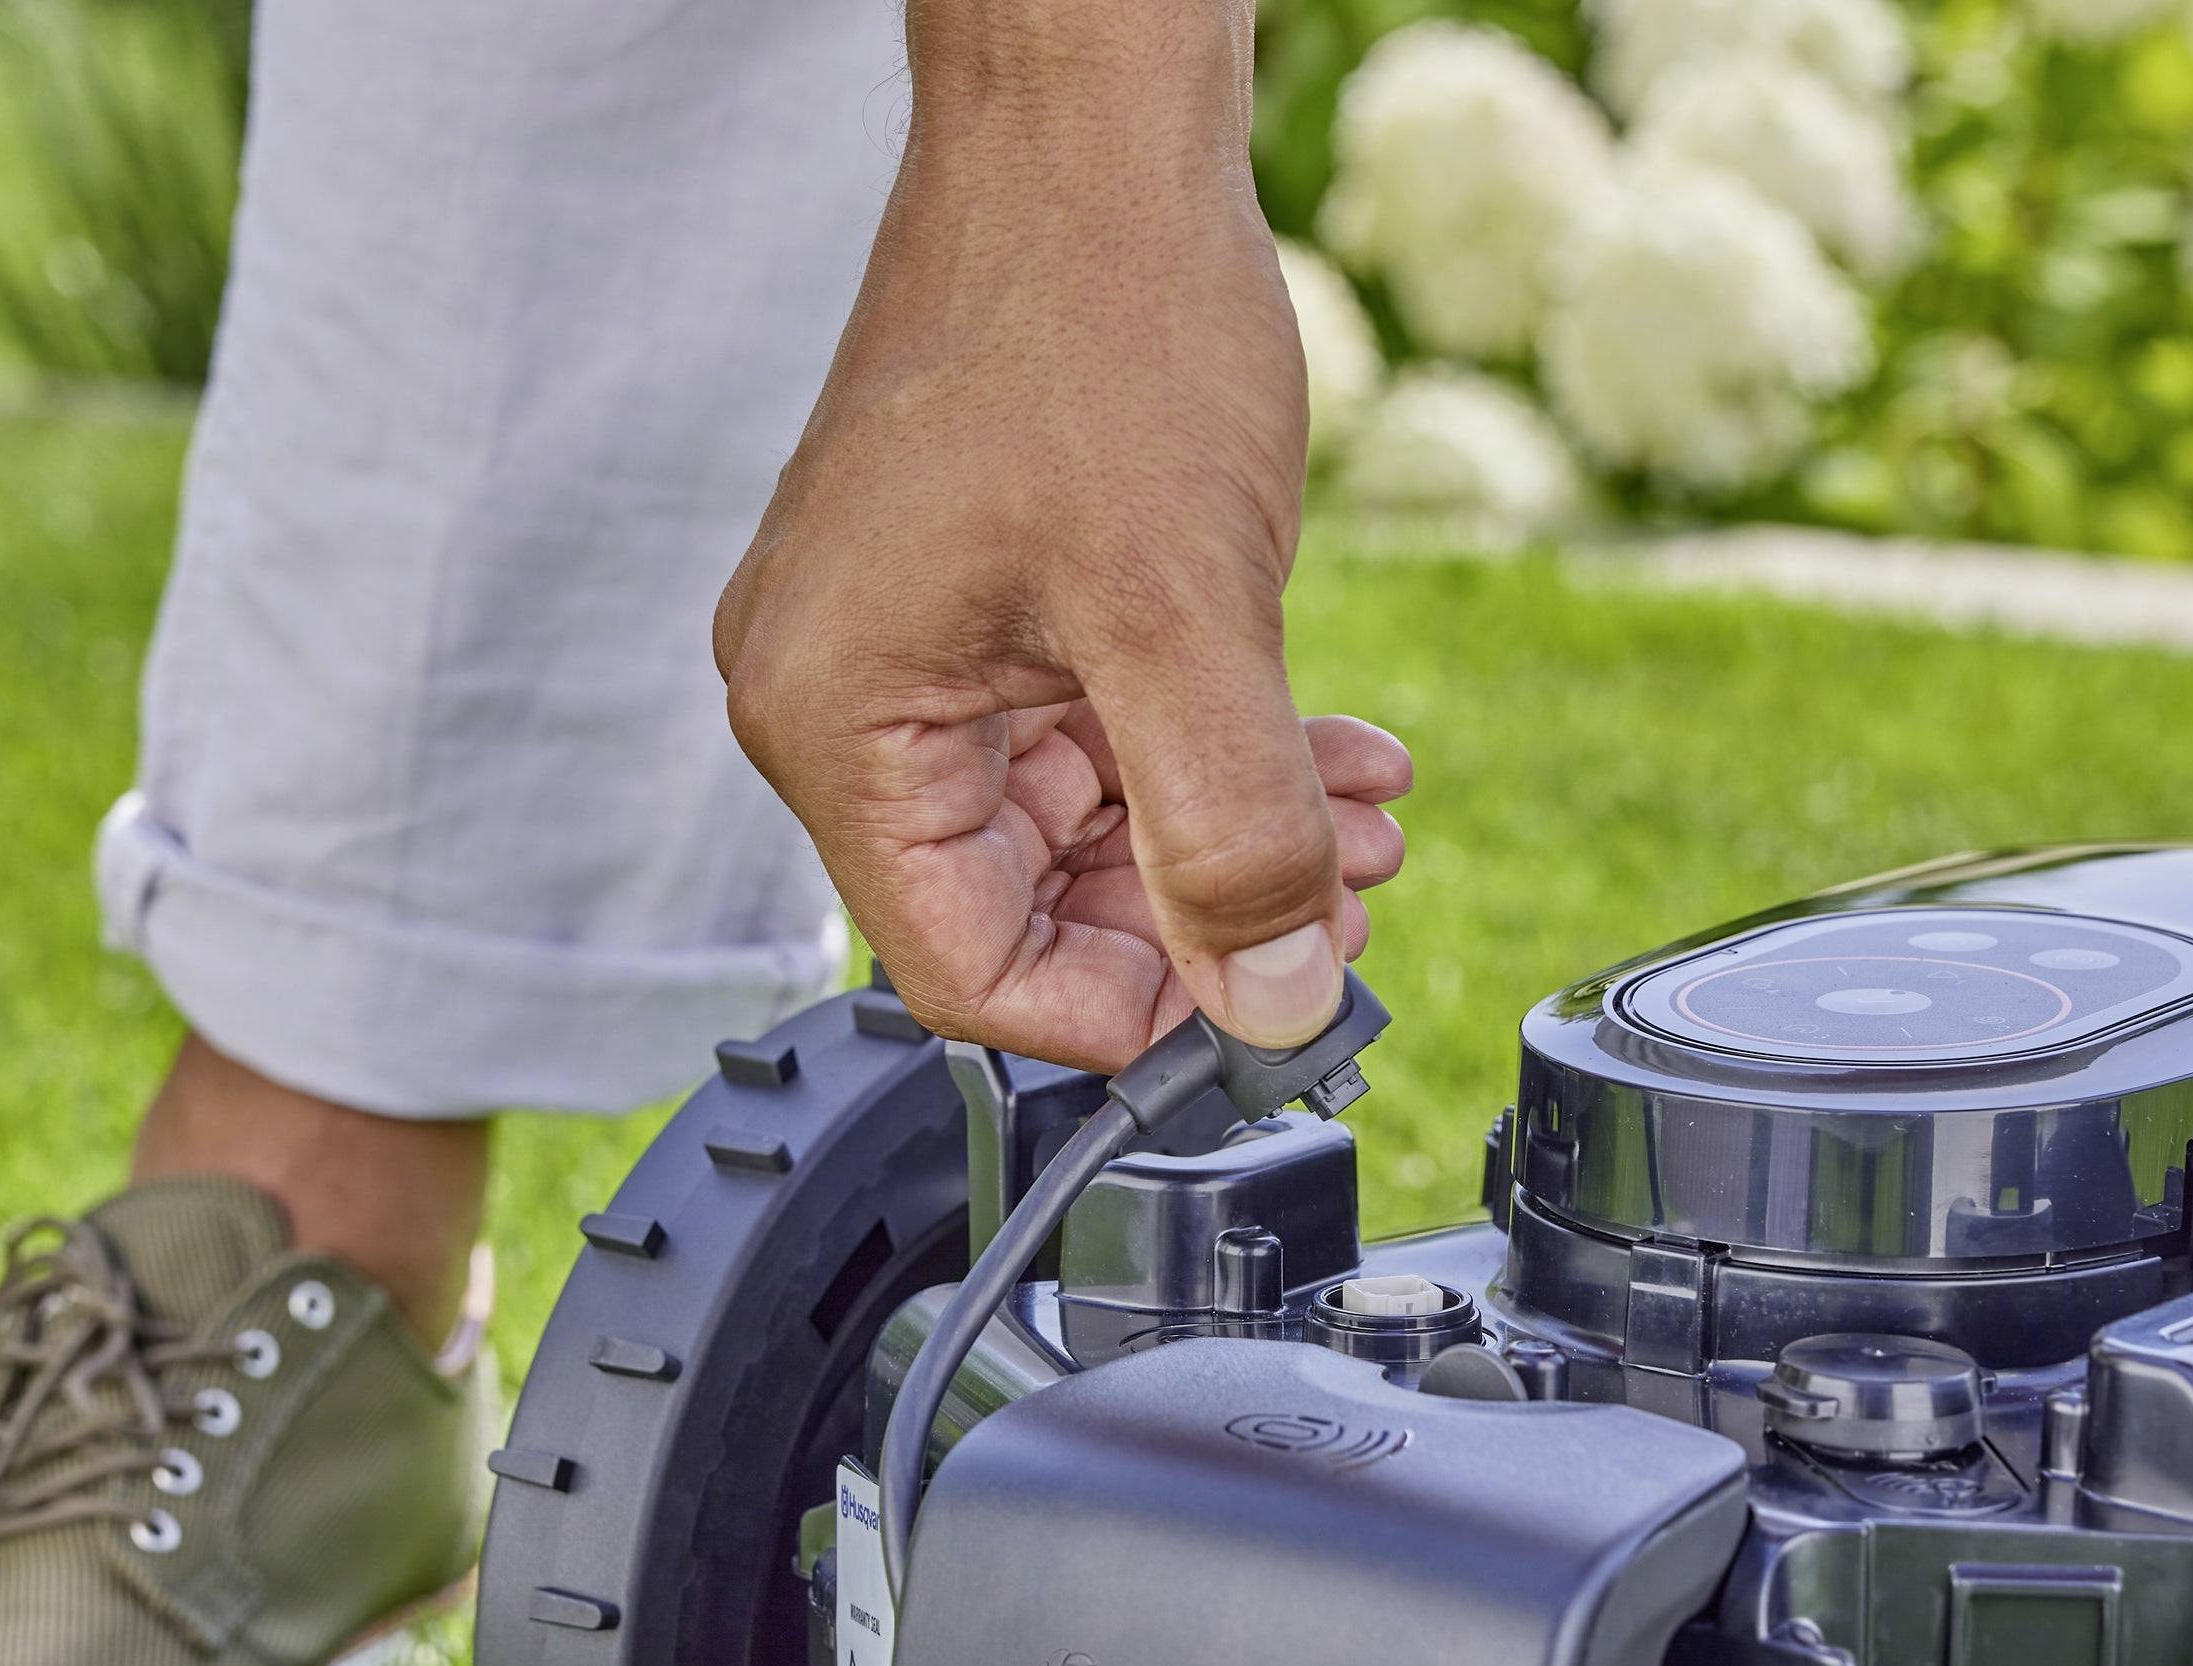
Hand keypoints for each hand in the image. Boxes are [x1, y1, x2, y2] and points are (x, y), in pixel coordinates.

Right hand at [714, 5, 1409, 1071]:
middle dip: (1200, 912)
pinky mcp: (968, 614)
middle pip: (1025, 907)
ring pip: (1075, 830)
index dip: (1126, 1009)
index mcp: (837, 724)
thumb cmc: (1101, 320)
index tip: (1261, 990)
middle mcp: (841, 704)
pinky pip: (1086, 741)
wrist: (1091, 128)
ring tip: (1355, 813)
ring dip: (1225, 833)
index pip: (965, 970)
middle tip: (1342, 893)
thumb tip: (1276, 1002)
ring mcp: (901, 655)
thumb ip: (1233, 835)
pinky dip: (1199, 755)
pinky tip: (1317, 749)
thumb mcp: (1188, 616)